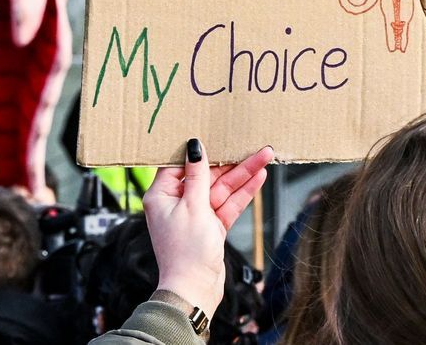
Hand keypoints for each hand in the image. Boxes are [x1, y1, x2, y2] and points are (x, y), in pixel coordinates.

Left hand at [143, 140, 272, 314]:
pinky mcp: (210, 228)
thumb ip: (197, 176)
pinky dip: (242, 193)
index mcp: (161, 195)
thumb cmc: (185, 251)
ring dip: (242, 175)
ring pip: (221, 189)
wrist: (195, 289)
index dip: (199, 152)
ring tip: (264, 157)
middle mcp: (176, 203)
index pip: (179, 165)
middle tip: (251, 146)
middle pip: (205, 175)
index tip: (216, 136)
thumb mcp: (193, 206)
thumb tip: (194, 147)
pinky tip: (258, 177)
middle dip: (230, 162)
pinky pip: (227, 204)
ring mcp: (195, 215)